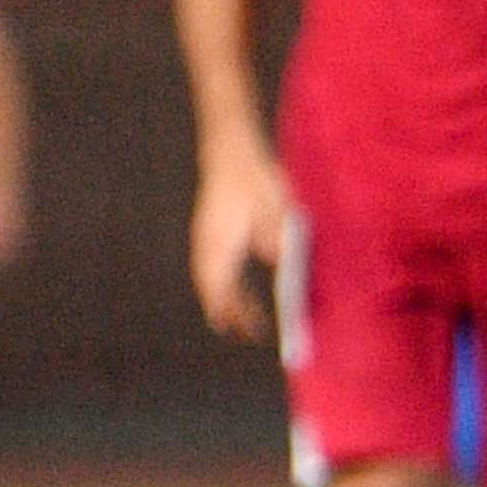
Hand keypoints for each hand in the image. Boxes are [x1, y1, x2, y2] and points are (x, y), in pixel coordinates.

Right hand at [190, 141, 290, 343]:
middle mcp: (208, 245)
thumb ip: (276, 238)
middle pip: (212, 289)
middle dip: (228, 313)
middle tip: (248, 334)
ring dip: (226, 300)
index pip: (218, 286)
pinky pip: (216, 269)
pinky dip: (225, 286)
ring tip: (245, 321)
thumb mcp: (273, 208)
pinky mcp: (213, 234)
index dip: (229, 311)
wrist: (232, 152)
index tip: (242, 330)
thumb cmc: (254, 179)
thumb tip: (279, 262)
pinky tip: (237, 293)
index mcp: (220, 240)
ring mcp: (207, 240)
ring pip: (212, 280)